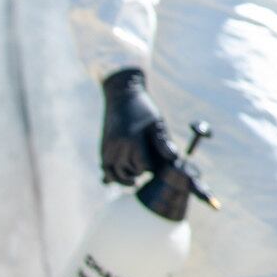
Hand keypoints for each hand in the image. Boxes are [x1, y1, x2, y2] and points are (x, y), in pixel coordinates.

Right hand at [101, 68, 178, 183]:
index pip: (143, 166)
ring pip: (111, 173)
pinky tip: (118, 176)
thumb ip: (163, 142)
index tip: (159, 162)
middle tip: (148, 168)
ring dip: (123, 179)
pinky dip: (110, 174)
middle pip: (128, 171)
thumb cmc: (143, 108)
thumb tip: (173, 158)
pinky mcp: (103, 146)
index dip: (152, 167)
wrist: (122, 95)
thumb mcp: (157, 123)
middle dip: (139, 172)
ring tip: (134, 180)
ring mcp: (107, 147)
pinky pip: (104, 166)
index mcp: (132, 141)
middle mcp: (117, 146)